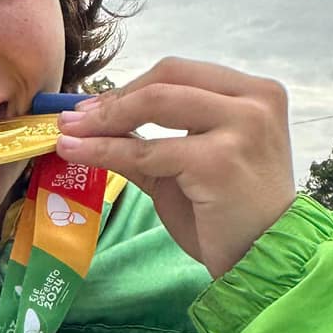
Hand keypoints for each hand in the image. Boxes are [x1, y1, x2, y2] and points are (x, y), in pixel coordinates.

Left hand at [55, 57, 296, 278]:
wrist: (263, 259)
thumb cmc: (229, 214)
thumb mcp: (190, 164)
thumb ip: (152, 139)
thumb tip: (92, 120)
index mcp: (256, 93)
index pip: (182, 73)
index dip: (132, 86)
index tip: (94, 106)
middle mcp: (255, 101)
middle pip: (168, 78)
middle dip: (115, 98)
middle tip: (74, 119)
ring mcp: (241, 127)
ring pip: (154, 105)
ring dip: (104, 120)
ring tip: (68, 133)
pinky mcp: (219, 160)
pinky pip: (148, 151)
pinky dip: (106, 151)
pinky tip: (78, 153)